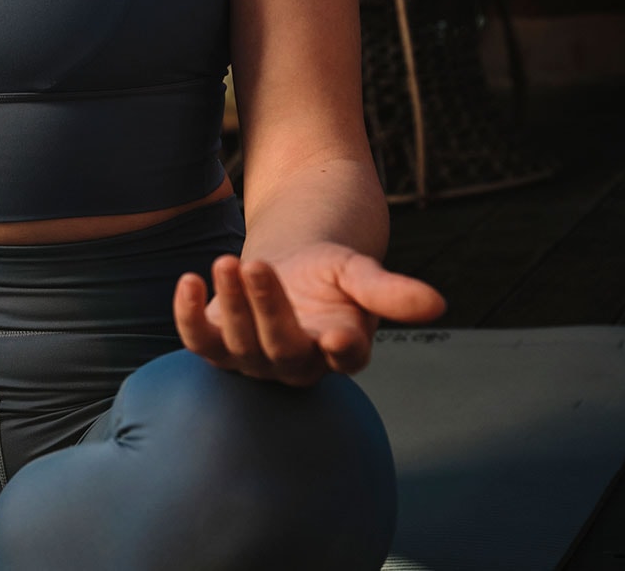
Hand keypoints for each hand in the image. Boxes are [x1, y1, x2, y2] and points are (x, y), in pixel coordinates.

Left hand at [174, 243, 444, 384]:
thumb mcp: (359, 273)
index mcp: (341, 348)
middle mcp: (297, 363)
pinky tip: (188, 280)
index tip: (340, 333)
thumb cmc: (329, 273)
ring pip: (237, 344)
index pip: (343, 357)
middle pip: (282, 347)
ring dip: (229, 304)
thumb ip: (389, 291)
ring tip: (225, 261)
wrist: (288, 265)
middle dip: (267, 308)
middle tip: (257, 265)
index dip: (340, 349)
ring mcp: (253, 360)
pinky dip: (186, 316)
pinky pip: (198, 342)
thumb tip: (438, 304)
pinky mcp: (217, 347)